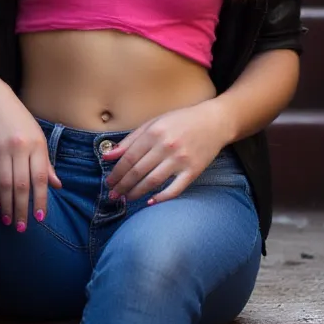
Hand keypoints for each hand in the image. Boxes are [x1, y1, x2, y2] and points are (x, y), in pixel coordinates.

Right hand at [0, 80, 61, 230]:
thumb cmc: (19, 120)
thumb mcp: (37, 137)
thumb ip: (45, 163)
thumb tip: (57, 186)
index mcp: (37, 145)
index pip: (40, 178)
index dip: (40, 199)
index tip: (40, 218)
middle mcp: (20, 148)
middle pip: (21, 184)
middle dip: (22, 209)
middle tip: (22, 227)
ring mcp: (2, 148)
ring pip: (5, 183)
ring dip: (7, 205)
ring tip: (8, 221)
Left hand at [102, 101, 230, 204]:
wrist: (214, 121)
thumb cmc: (181, 121)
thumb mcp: (154, 123)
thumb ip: (131, 139)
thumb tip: (108, 156)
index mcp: (154, 132)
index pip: (129, 158)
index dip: (116, 172)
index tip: (109, 182)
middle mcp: (166, 146)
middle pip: (138, 171)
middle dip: (122, 185)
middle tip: (113, 195)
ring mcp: (180, 159)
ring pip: (152, 181)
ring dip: (136, 193)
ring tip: (127, 198)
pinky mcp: (193, 170)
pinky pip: (175, 189)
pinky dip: (161, 197)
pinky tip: (150, 202)